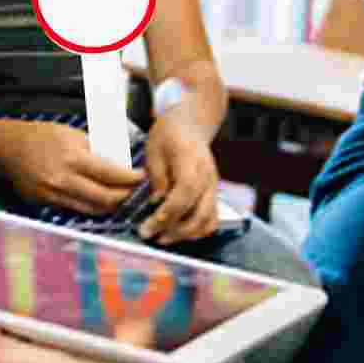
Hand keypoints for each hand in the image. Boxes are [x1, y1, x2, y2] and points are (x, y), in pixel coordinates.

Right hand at [0, 120, 142, 213]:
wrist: (10, 149)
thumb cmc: (41, 137)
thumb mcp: (72, 134)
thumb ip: (94, 151)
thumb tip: (117, 164)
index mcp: (73, 158)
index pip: (111, 174)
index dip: (130, 178)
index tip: (140, 177)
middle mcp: (64, 180)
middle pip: (105, 198)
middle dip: (124, 195)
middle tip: (132, 189)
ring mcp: (54, 194)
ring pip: (92, 209)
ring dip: (109, 205)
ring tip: (118, 196)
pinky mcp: (47, 203)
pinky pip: (76, 209)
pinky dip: (90, 206)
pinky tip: (97, 199)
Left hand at [139, 119, 219, 243]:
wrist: (190, 125)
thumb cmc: (169, 135)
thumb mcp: (154, 149)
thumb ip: (157, 176)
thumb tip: (157, 201)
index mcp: (191, 161)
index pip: (185, 192)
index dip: (169, 212)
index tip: (150, 224)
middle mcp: (208, 177)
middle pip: (200, 213)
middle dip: (175, 230)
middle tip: (150, 234)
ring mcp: (213, 187)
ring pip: (208, 220)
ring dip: (186, 234)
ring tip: (162, 237)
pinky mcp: (213, 194)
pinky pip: (211, 219)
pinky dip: (196, 231)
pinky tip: (177, 231)